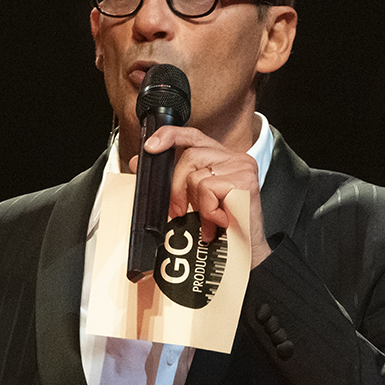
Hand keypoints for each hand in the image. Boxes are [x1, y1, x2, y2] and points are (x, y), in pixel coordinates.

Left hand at [143, 125, 270, 267]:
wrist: (246, 249)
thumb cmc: (223, 225)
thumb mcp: (192, 199)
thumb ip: (170, 179)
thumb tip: (137, 162)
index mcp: (219, 157)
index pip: (192, 135)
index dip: (169, 136)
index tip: (150, 146)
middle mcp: (232, 157)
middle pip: (190, 156)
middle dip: (176, 187)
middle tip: (179, 211)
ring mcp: (241, 167)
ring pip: (197, 176)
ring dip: (197, 204)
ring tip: (208, 219)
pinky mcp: (245, 180)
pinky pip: (209, 190)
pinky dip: (208, 210)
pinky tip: (220, 219)